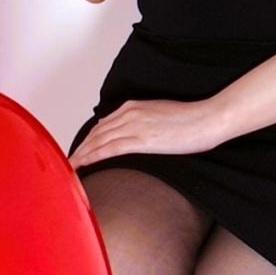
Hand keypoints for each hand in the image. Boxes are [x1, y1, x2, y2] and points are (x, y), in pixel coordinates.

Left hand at [68, 98, 226, 168]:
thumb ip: (142, 122)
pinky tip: (82, 164)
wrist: (207, 119)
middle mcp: (129, 113)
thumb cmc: (191, 120)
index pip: (103, 125)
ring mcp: (134, 125)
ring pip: (98, 141)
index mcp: (134, 106)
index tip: (80, 151)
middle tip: (68, 162)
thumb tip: (130, 135)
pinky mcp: (141, 139)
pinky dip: (92, 157)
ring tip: (69, 167)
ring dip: (81, 154)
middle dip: (80, 148)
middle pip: (96, 133)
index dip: (88, 139)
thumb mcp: (161, 115)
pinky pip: (109, 149)